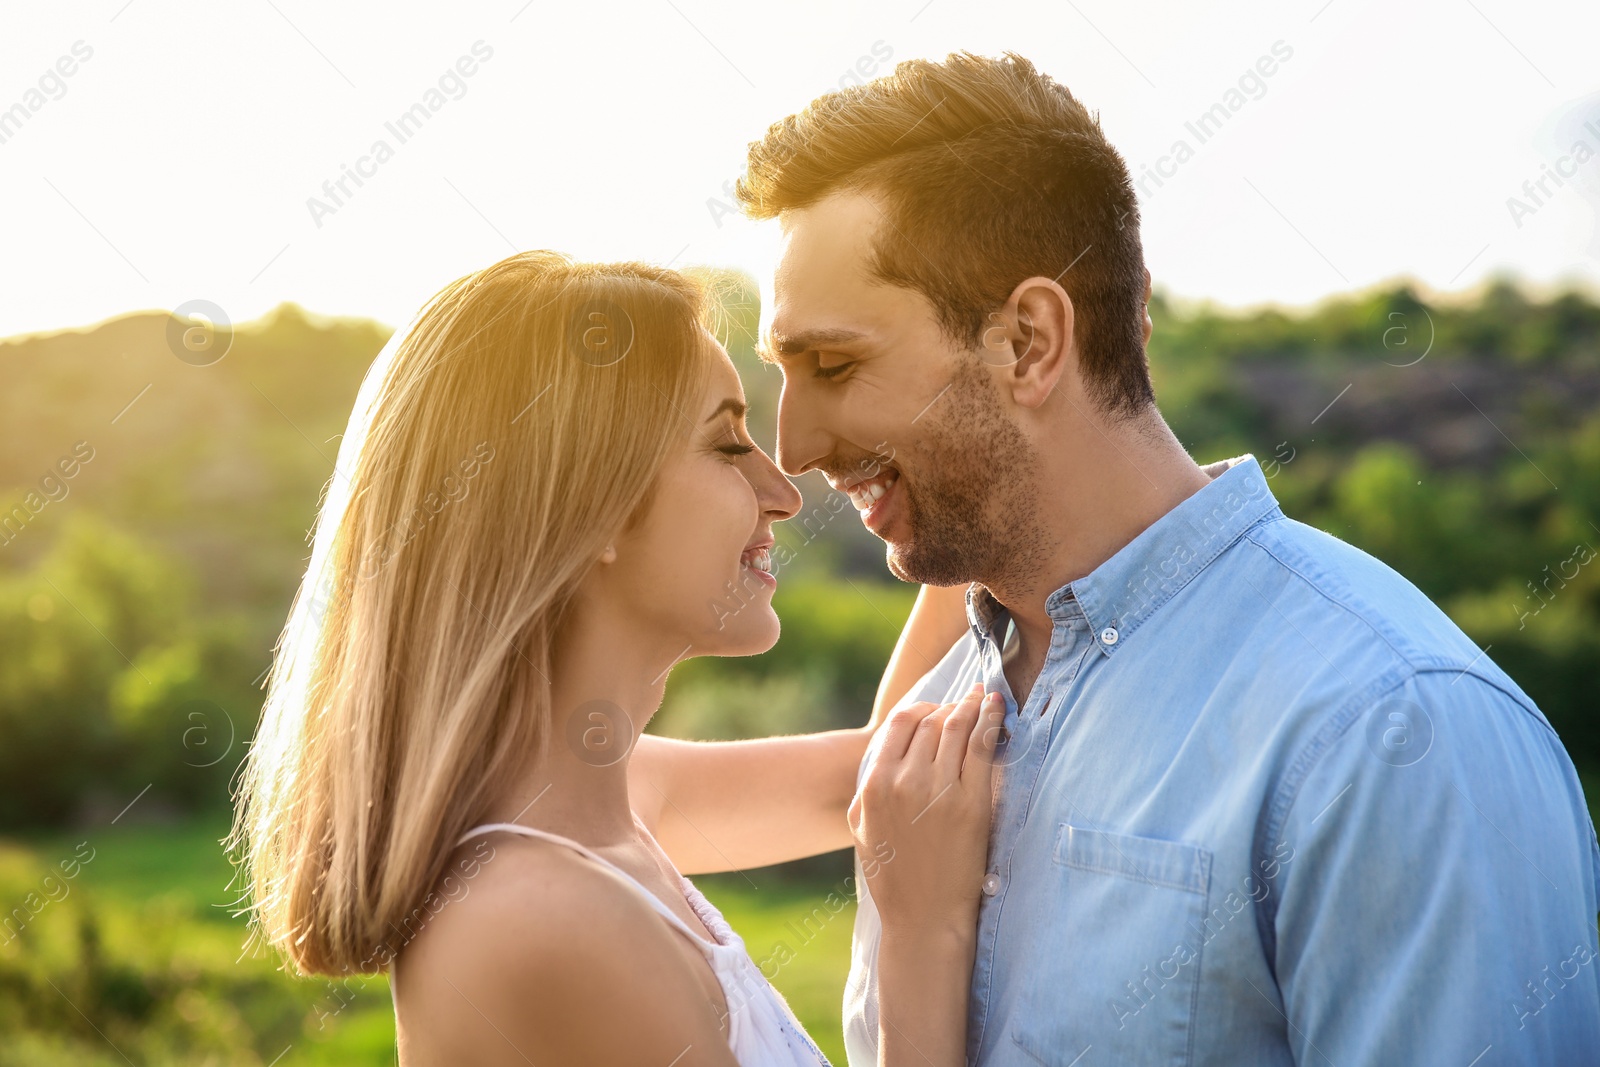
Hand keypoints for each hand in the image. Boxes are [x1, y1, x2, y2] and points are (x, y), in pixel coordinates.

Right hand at [848, 683, 1002, 936]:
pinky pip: (981, 747)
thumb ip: (868, 789)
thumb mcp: (863, 828)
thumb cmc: (893, 876)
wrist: (924, 917)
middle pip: (930, 722)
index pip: (900, 723)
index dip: (922, 709)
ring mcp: (939, 791)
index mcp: (874, 785)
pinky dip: (990, 721)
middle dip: (950, 706)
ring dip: (972, 706)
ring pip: (956, 728)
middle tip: (966, 701)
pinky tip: (998, 709)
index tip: (936, 709)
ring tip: (985, 698)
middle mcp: (904, 781)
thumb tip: (882, 755)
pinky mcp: (971, 803)